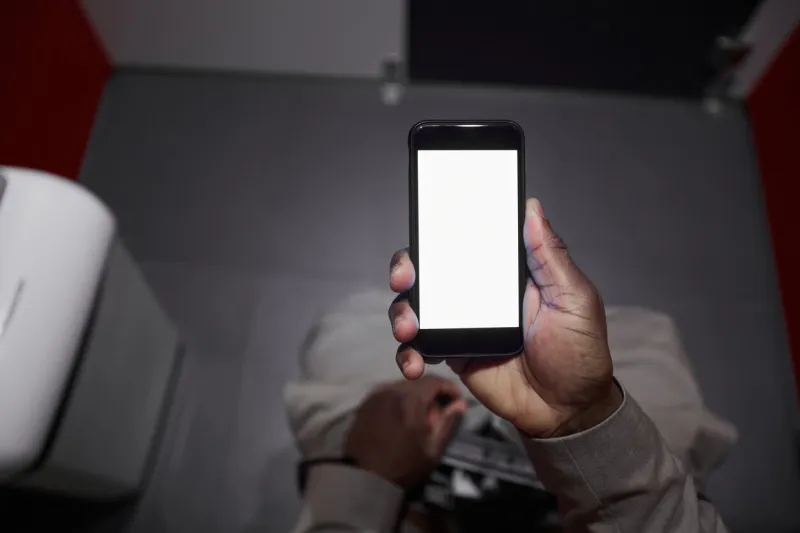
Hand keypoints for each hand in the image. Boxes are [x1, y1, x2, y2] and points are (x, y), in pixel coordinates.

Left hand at [344, 376, 466, 486]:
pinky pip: (386, 392)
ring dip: (414, 396)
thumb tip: (461, 403)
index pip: (434, 380)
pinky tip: (399, 417)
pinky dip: (397, 399)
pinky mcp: (364, 403)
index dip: (449, 387)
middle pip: (417, 382)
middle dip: (431, 394)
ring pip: (401, 386)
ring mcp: (375, 395)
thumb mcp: (432, 449)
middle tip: (435, 417)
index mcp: (410, 399)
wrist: (363, 479)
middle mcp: (391, 389)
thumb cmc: (403, 466)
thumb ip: (448, 423)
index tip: (456, 400)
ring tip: (416, 418)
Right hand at [389, 198, 620, 437]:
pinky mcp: (453, 353)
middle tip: (404, 278)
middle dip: (406, 268)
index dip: (440, 231)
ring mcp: (462, 324)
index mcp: (506, 273)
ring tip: (408, 329)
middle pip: (429, 270)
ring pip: (416, 307)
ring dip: (402, 313)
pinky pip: (419, 348)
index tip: (425, 226)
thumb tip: (533, 208)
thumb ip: (550, 256)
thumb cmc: (580, 352)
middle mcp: (479, 293)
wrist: (568, 411)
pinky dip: (408, 354)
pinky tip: (415, 363)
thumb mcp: (574, 299)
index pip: (466, 241)